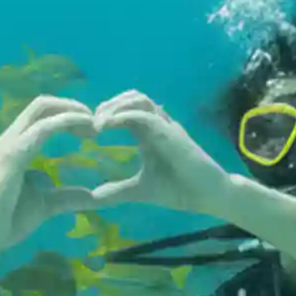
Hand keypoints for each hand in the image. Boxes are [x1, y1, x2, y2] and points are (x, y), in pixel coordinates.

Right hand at [0, 95, 97, 262]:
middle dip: (72, 106)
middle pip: (42, 104)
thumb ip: (65, 197)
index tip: (89, 132)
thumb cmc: (3, 222)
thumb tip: (90, 195)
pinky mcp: (13, 154)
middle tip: (96, 124)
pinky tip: (86, 130)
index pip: (40, 116)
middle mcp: (10, 139)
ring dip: (73, 110)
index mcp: (14, 148)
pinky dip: (68, 121)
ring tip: (94, 126)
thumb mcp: (43, 205)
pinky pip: (44, 127)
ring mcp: (9, 143)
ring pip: (43, 108)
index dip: (66, 116)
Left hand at [90, 91, 236, 220]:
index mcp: (149, 133)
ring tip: (98, 123)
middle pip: (130, 97)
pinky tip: (108, 126)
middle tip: (89, 123)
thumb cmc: (180, 190)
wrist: (208, 196)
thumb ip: (118, 191)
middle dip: (108, 105)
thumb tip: (94, 198)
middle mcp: (157, 124)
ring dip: (115, 106)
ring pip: (139, 99)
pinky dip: (125, 116)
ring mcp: (165, 126)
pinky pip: (146, 115)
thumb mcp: (140, 190)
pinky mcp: (171, 133)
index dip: (105, 114)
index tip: (86, 131)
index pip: (125, 110)